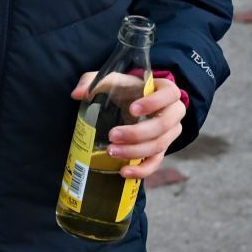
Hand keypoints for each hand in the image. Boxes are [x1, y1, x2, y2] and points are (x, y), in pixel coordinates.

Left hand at [72, 72, 187, 179]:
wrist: (132, 102)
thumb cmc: (125, 88)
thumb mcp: (110, 80)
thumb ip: (93, 81)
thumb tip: (77, 94)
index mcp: (166, 90)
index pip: (169, 94)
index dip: (153, 103)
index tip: (132, 109)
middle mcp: (174, 112)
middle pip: (164, 125)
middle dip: (138, 133)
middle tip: (113, 135)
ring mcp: (170, 133)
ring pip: (159, 145)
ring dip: (135, 151)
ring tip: (112, 151)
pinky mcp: (161, 149)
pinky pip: (156, 163)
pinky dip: (142, 170)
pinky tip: (124, 171)